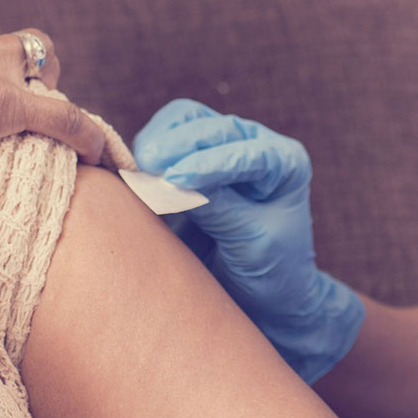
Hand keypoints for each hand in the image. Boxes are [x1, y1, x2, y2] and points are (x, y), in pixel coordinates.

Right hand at [132, 98, 362, 382]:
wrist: (260, 296)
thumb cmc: (269, 272)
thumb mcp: (252, 243)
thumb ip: (219, 208)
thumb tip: (174, 179)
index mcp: (285, 163)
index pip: (246, 151)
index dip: (209, 162)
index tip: (175, 178)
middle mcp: (254, 144)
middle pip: (210, 126)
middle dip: (177, 144)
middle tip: (144, 167)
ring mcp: (220, 147)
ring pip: (182, 121)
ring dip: (157, 142)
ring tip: (137, 170)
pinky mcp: (189, 158)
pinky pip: (162, 139)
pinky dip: (145, 151)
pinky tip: (132, 172)